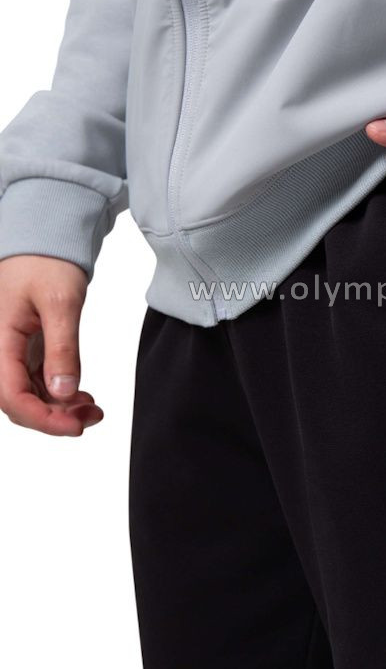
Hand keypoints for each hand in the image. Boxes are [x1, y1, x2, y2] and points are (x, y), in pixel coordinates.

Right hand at [0, 256, 102, 435]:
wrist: (43, 241)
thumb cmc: (47, 263)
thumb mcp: (62, 303)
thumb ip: (63, 349)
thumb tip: (64, 392)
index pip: (11, 397)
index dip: (43, 419)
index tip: (76, 427)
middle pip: (17, 403)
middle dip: (54, 418)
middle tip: (92, 417)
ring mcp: (9, 352)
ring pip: (27, 396)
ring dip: (59, 409)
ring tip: (93, 409)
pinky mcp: (22, 350)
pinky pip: (34, 383)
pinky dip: (58, 394)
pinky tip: (82, 397)